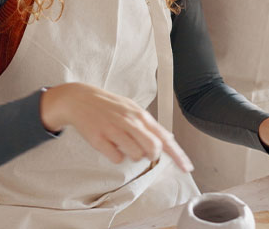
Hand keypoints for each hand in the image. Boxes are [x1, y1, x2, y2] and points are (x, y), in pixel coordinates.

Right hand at [40, 82, 192, 171]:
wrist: (81, 99)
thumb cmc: (110, 107)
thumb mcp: (133, 109)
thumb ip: (150, 125)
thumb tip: (168, 139)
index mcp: (141, 115)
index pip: (165, 138)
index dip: (178, 155)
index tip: (187, 168)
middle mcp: (130, 122)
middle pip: (153, 149)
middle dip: (151, 155)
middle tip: (143, 152)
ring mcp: (115, 130)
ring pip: (135, 156)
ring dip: (131, 155)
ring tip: (121, 142)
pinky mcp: (100, 139)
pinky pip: (116, 158)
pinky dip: (115, 156)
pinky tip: (110, 145)